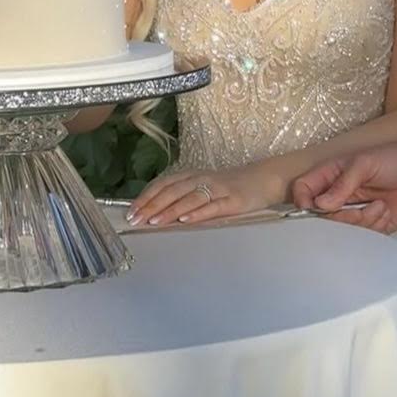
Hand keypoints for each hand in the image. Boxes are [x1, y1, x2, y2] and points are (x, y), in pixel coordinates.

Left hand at [127, 160, 285, 227]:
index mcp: (192, 176)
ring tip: (154, 220)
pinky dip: (198, 213)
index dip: (146, 197)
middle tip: (135, 218)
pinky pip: (213, 207)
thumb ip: (182, 196)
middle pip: (172, 191)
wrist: (265, 179)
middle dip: (152, 205)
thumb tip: (153, 211)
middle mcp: (203, 180)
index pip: (164, 184)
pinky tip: (185, 220)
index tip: (130, 211)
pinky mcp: (234, 201)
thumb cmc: (230, 187)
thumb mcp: (203, 187)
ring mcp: (219, 189)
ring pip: (190, 198)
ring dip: (170, 209)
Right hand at [292, 143, 396, 233]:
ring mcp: (351, 213)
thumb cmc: (394, 161)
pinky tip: (385, 211)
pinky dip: (375, 226)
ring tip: (380, 206)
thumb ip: (343, 183)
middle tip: (360, 208)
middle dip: (342, 217)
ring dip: (363, 220)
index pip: (303, 190)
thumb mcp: (366, 163)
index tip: (317, 209)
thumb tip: (321, 204)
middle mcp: (336, 197)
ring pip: (341, 230)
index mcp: (330, 176)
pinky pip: (361, 237)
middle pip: (320, 217)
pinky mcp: (368, 227)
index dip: (302, 201)